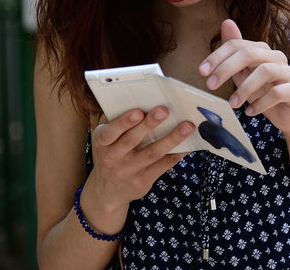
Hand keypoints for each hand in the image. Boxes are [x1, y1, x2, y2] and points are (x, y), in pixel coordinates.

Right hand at [84, 107, 194, 225]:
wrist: (107, 191)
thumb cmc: (110, 153)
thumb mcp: (105, 139)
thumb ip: (117, 119)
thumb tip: (141, 99)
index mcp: (102, 142)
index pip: (110, 132)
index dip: (123, 122)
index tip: (138, 111)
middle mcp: (112, 157)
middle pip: (132, 140)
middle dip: (149, 124)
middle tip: (164, 110)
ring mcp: (128, 171)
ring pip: (152, 153)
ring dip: (171, 138)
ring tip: (187, 126)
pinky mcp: (142, 181)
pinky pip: (162, 165)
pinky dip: (177, 154)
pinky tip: (188, 144)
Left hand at [199, 19, 289, 135]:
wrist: (289, 116)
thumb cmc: (264, 94)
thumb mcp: (244, 75)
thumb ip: (234, 54)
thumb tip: (226, 22)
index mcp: (263, 51)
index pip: (238, 45)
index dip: (218, 56)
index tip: (202, 72)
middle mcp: (277, 57)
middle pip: (250, 54)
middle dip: (226, 68)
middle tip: (210, 85)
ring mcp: (289, 72)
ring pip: (265, 71)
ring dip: (244, 88)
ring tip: (232, 103)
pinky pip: (277, 92)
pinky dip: (260, 103)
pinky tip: (250, 112)